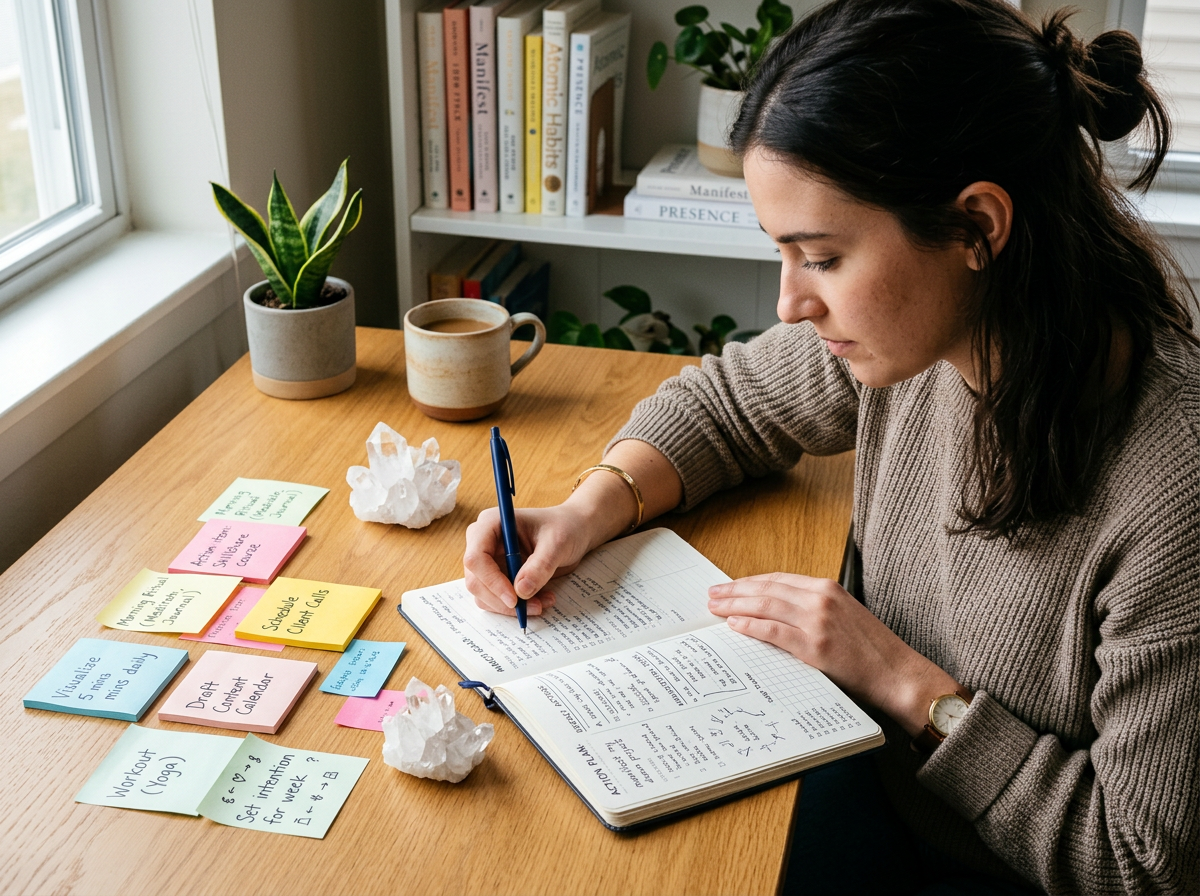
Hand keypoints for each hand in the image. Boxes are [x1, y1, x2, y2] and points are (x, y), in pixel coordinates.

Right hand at [463, 505, 594, 616]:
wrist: (573, 531)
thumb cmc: (564, 528)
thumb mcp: (557, 543)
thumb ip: (540, 566)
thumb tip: (521, 591)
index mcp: (491, 524)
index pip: (476, 558)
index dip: (492, 581)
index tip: (515, 599)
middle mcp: (483, 543)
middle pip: (476, 580)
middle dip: (503, 599)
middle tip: (534, 607)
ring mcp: (488, 561)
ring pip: (484, 595)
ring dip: (511, 607)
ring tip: (543, 602)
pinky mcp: (496, 577)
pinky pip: (496, 599)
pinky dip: (516, 607)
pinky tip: (540, 599)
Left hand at [707, 573, 962, 736]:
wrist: (899, 674)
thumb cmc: (873, 650)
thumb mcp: (845, 615)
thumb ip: (814, 608)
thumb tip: (778, 611)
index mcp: (828, 588)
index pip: (778, 579)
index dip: (750, 582)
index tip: (731, 586)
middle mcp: (821, 599)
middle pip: (767, 588)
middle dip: (735, 591)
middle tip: (712, 594)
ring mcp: (818, 622)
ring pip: (766, 606)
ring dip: (736, 606)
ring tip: (716, 608)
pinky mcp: (816, 646)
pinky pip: (774, 632)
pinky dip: (752, 626)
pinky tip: (735, 626)